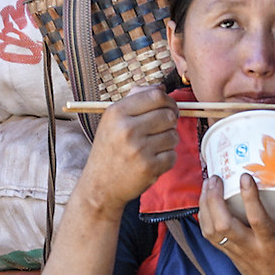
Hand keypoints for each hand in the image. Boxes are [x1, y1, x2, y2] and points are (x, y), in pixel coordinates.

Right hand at [74, 88, 178, 211]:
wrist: (100, 185)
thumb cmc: (109, 150)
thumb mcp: (112, 120)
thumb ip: (135, 100)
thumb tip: (160, 88)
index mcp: (117, 113)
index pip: (155, 96)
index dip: (168, 101)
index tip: (169, 108)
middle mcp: (127, 129)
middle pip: (168, 115)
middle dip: (170, 122)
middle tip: (161, 129)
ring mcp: (139, 149)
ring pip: (174, 135)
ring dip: (168, 141)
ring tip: (153, 147)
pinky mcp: (149, 167)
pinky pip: (173, 155)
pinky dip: (167, 158)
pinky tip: (153, 160)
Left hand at [197, 172, 274, 274]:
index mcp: (270, 243)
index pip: (257, 219)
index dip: (249, 197)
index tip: (245, 177)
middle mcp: (249, 248)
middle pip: (224, 224)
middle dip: (215, 199)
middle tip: (216, 177)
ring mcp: (235, 252)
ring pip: (211, 229)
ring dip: (206, 205)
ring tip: (208, 183)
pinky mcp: (227, 254)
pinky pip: (208, 235)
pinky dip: (203, 216)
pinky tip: (205, 200)